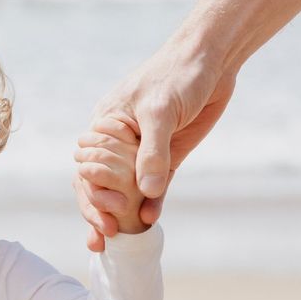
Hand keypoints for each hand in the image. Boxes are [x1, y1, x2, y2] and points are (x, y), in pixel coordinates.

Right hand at [81, 36, 236, 243]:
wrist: (212, 60)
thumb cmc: (177, 75)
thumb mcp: (160, 111)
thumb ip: (153, 152)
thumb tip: (147, 193)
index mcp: (105, 126)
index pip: (88, 167)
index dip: (92, 194)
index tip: (106, 214)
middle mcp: (119, 142)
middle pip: (101, 183)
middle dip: (99, 210)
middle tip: (108, 234)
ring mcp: (144, 151)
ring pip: (126, 189)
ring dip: (122, 214)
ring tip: (119, 239)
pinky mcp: (168, 156)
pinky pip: (155, 186)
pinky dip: (151, 204)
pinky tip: (149, 221)